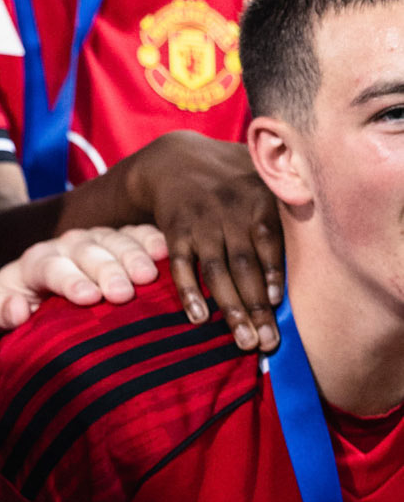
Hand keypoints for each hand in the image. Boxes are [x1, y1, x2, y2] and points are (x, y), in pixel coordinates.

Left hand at [0, 223, 166, 331]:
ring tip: (148, 276)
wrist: (37, 282)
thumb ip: (1, 311)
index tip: (88, 298)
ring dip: (133, 257)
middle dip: (106, 271)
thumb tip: (18, 310)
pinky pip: (139, 234)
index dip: (70, 281)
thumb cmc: (22, 302)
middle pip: (88, 253)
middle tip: (123, 293)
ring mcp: (97, 239)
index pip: (52, 268)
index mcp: (38, 261)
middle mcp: (69, 245)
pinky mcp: (121, 239)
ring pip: (115, 241)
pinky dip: (153, 240)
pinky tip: (167, 252)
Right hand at [120, 133, 281, 352]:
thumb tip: (326, 236)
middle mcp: (228, 210)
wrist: (175, 160)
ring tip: (242, 340)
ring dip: (230, 308)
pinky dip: (189, 292)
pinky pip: (180, 266)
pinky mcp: (174, 231)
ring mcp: (200, 222)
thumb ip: (286, 205)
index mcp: (256, 199)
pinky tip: (199, 318)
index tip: (279, 303)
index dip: (272, 271)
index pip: (267, 240)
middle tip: (267, 341)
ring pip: (215, 270)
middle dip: (256, 305)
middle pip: (243, 264)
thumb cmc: (231, 179)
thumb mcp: (261, 177)